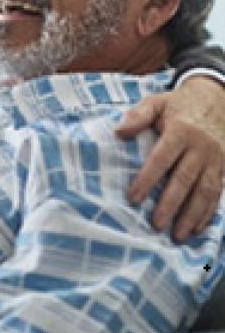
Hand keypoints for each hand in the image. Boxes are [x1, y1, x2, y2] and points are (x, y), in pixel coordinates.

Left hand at [116, 76, 224, 239]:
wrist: (216, 98)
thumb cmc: (177, 105)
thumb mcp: (156, 102)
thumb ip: (138, 115)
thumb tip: (118, 132)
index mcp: (181, 131)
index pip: (162, 159)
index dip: (147, 179)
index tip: (133, 198)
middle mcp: (201, 147)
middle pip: (185, 179)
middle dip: (170, 204)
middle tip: (155, 224)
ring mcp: (216, 158)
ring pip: (205, 190)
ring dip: (192, 215)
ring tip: (178, 235)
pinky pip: (218, 192)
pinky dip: (209, 212)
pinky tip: (198, 228)